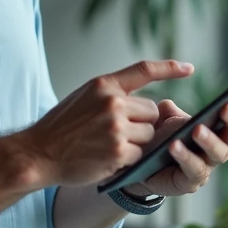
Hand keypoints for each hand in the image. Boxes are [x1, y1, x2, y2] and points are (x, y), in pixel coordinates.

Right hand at [22, 60, 193, 186]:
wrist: (38, 153)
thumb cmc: (61, 127)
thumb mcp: (84, 97)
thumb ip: (112, 94)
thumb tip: (144, 103)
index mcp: (104, 84)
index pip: (144, 69)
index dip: (170, 68)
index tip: (189, 68)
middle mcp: (112, 102)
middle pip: (152, 111)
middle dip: (142, 123)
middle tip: (116, 132)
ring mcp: (116, 127)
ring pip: (149, 134)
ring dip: (137, 143)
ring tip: (108, 145)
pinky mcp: (118, 151)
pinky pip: (140, 154)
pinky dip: (129, 159)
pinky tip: (107, 158)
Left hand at [125, 98, 227, 197]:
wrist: (139, 168)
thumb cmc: (158, 141)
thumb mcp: (163, 121)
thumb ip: (168, 111)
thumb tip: (167, 105)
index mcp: (215, 131)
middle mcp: (215, 150)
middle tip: (226, 108)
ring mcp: (205, 168)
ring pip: (218, 154)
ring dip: (209, 140)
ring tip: (197, 129)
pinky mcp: (190, 183)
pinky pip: (193, 170)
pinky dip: (185, 156)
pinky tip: (174, 145)